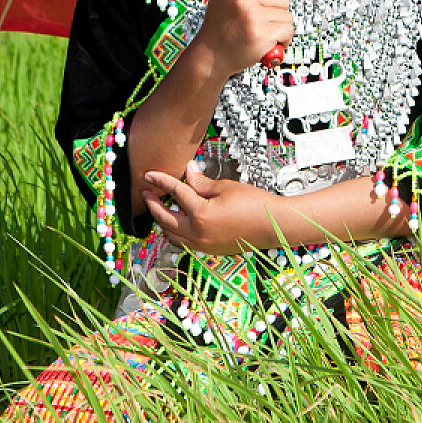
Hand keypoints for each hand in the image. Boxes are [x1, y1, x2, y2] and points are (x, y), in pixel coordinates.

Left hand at [141, 162, 280, 255]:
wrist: (274, 225)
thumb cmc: (254, 204)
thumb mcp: (225, 187)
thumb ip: (201, 182)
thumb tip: (187, 172)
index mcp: (201, 215)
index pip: (175, 193)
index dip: (161, 181)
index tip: (149, 175)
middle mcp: (198, 234)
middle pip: (165, 218)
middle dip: (153, 204)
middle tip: (147, 193)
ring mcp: (203, 245)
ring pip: (172, 234)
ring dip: (163, 220)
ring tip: (160, 207)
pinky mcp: (209, 251)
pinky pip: (184, 242)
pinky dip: (175, 231)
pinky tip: (177, 221)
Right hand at [190, 0, 290, 79]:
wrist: (211, 55)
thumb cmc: (221, 26)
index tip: (262, 3)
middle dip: (275, 13)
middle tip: (257, 22)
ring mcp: (252, 14)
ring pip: (286, 15)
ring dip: (278, 27)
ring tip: (261, 32)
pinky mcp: (261, 32)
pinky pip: (288, 30)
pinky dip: (282, 39)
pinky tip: (268, 42)